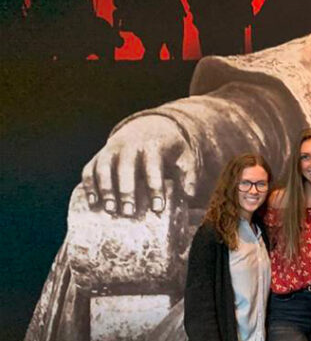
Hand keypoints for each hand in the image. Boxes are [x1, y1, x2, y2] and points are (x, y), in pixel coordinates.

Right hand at [81, 115, 197, 215]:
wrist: (149, 127)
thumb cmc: (169, 149)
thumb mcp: (185, 157)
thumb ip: (189, 175)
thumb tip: (190, 196)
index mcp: (153, 145)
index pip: (153, 167)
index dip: (155, 188)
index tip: (158, 208)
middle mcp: (129, 145)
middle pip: (125, 168)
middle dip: (126, 191)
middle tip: (129, 213)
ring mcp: (111, 149)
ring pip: (104, 168)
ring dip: (105, 190)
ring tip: (110, 211)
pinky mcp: (99, 156)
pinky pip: (90, 169)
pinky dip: (89, 185)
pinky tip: (93, 203)